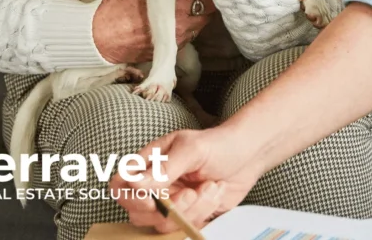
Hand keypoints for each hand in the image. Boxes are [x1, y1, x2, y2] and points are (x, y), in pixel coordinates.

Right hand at [91, 0, 217, 63]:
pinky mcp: (165, 51)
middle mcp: (180, 28)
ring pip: (196, 30)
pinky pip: (183, 41)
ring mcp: (173, 42)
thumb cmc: (113, 11)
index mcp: (177, 9)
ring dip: (195, 20)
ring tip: (188, 8)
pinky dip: (183, 32)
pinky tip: (175, 23)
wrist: (97, 40)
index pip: (206, 2)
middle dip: (204, 7)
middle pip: (205, 17)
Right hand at [112, 124, 265, 232]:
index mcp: (150, 163)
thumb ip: (164, 168)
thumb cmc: (219, 144)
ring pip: (164, 223)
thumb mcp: (192, 149)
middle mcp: (157, 185)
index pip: (121, 185)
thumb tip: (134, 183)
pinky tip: (216, 191)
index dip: (130, 197)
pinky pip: (185, 226)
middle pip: (139, 212)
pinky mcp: (189, 214)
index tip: (152, 200)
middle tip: (191, 193)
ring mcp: (173, 201)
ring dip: (192, 208)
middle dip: (169, 208)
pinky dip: (203, 212)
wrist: (250, 154)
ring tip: (211, 186)